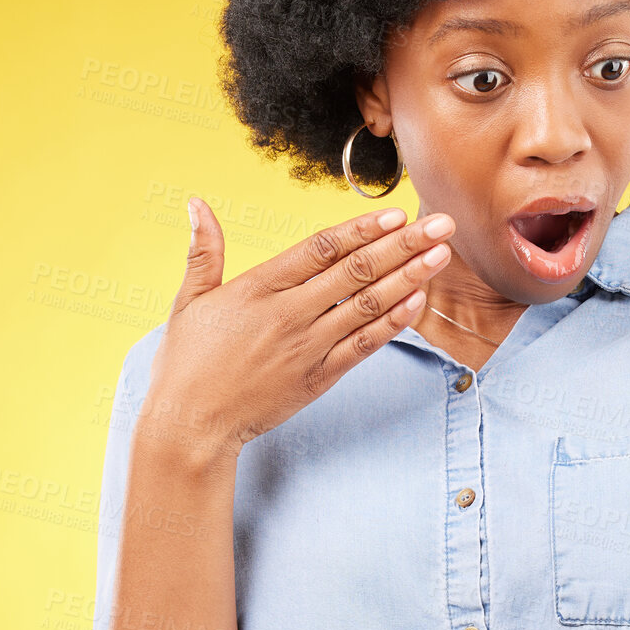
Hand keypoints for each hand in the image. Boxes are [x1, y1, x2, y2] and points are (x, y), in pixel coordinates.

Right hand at [138, 199, 454, 460]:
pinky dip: (393, 324)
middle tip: (442, 224)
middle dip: (404, 244)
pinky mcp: (319, 377)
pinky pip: (364, 346)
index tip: (396, 213)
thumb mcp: (189, 300)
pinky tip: (418, 301)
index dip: (362, 229)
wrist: (191, 426)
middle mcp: (289, 314)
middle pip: (356, 271)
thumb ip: (203, 250)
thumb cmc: (187, 362)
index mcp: (258, 287)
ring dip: (410, 278)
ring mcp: (308, 347)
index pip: (321, 249)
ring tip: (441, 255)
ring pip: (368, 305)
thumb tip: (196, 203)